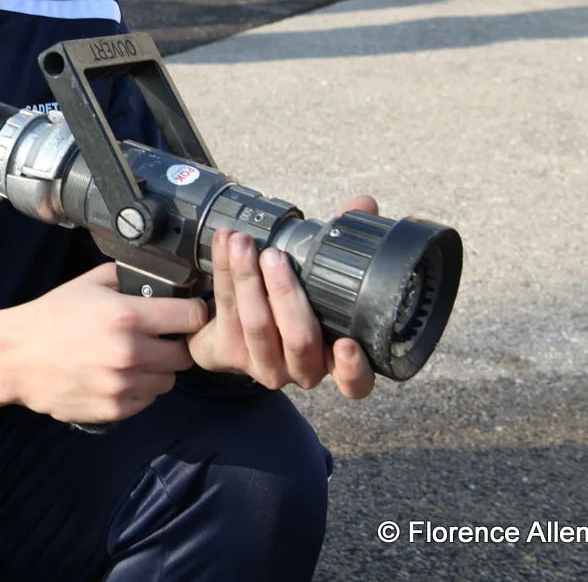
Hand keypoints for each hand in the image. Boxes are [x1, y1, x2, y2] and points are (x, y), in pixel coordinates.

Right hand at [0, 262, 205, 426]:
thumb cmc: (52, 316)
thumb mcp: (90, 283)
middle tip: (159, 337)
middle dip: (176, 343)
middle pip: (185, 354)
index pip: (192, 316)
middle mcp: (129, 353)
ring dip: (158, 369)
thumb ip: (129, 277)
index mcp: (127, 316)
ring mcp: (122, 385)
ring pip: (168, 381)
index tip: (185, 312)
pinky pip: (146, 400)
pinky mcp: (113, 410)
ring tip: (136, 357)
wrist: (15, 357)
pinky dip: (140, 389)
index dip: (192, 312)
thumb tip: (167, 274)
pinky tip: (119, 375)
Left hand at [187, 197, 377, 399]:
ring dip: (246, 278)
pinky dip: (223, 273)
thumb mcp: (319, 277)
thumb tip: (364, 204)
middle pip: (299, 339)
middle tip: (273, 255)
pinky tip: (224, 246)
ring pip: (256, 325)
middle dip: (285, 293)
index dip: (353, 368)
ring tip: (242, 241)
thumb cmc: (288, 299)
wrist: (232, 326)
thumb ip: (343, 244)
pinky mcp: (227, 354)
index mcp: (334, 358)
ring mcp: (264, 366)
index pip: (356, 383)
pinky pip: (225, 311)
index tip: (347, 344)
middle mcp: (302, 369)